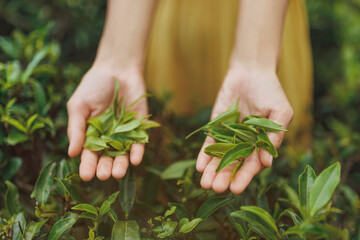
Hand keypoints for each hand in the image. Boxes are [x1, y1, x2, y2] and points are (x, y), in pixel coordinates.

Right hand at [67, 64, 146, 180]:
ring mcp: (126, 134)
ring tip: (118, 173)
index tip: (86, 176)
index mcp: (91, 136)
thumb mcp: (79, 106)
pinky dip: (138, 152)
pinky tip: (135, 160)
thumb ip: (76, 128)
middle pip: (107, 158)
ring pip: (124, 154)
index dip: (87, 166)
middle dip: (105, 168)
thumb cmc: (94, 86)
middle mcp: (109, 139)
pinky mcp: (140, 128)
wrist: (117, 69)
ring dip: (121, 165)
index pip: (89, 155)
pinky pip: (140, 143)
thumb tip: (71, 153)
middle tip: (103, 175)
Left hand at [196, 66, 292, 193]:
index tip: (235, 189)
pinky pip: (209, 143)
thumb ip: (274, 136)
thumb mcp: (280, 112)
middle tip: (216, 189)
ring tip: (204, 183)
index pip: (251, 164)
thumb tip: (267, 163)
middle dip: (224, 177)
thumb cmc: (270, 91)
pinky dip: (204, 154)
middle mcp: (243, 143)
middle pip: (233, 164)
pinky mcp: (216, 126)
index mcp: (261, 143)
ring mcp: (228, 135)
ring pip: (219, 157)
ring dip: (212, 170)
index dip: (244, 177)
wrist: (251, 71)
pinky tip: (199, 166)